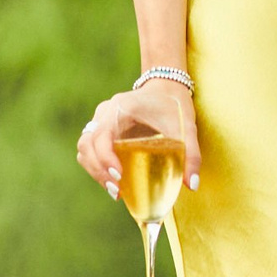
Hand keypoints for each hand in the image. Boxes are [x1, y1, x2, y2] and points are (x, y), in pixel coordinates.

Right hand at [75, 81, 200, 198]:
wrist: (166, 86)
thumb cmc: (175, 105)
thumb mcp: (186, 127)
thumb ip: (191, 155)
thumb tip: (192, 185)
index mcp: (121, 107)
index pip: (101, 134)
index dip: (104, 158)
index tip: (119, 176)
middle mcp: (105, 113)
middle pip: (87, 144)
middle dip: (98, 170)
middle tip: (117, 190)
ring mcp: (100, 120)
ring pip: (85, 148)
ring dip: (95, 171)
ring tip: (116, 190)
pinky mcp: (102, 129)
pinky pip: (90, 150)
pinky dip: (97, 166)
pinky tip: (115, 181)